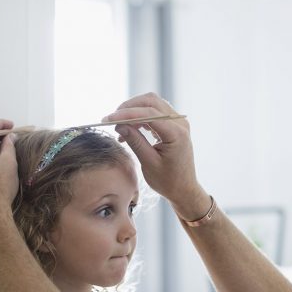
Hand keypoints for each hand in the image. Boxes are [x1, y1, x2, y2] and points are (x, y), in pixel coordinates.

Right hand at [104, 93, 208, 218]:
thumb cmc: (168, 181)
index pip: (148, 113)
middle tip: (112, 119)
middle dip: (129, 107)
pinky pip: (155, 113)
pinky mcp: (174, 125)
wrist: (184, 189)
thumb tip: (119, 126)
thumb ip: (135, 142)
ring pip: (153, 104)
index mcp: (176, 133)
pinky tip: (129, 130)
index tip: (108, 119)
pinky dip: (140, 117)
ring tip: (120, 126)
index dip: (126, 114)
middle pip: (151, 102)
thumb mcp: (148, 163)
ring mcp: (178, 122)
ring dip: (134, 111)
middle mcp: (179, 123)